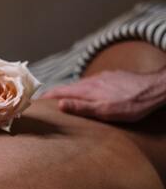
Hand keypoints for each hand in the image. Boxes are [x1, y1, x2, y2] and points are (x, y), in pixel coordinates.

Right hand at [41, 68, 165, 121]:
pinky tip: (88, 96)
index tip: (35, 102)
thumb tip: (59, 104)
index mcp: (88, 89)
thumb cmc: (133, 104)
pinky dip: (84, 90)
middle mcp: (93, 81)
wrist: (157, 88)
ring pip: (81, 85)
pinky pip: (92, 84)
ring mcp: (103, 78)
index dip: (46, 97)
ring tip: (63, 101)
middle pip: (68, 87)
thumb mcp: (106, 111)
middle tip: (44, 103)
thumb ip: (82, 107)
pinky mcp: (112, 78)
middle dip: (55, 95)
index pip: (60, 91)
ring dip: (70, 92)